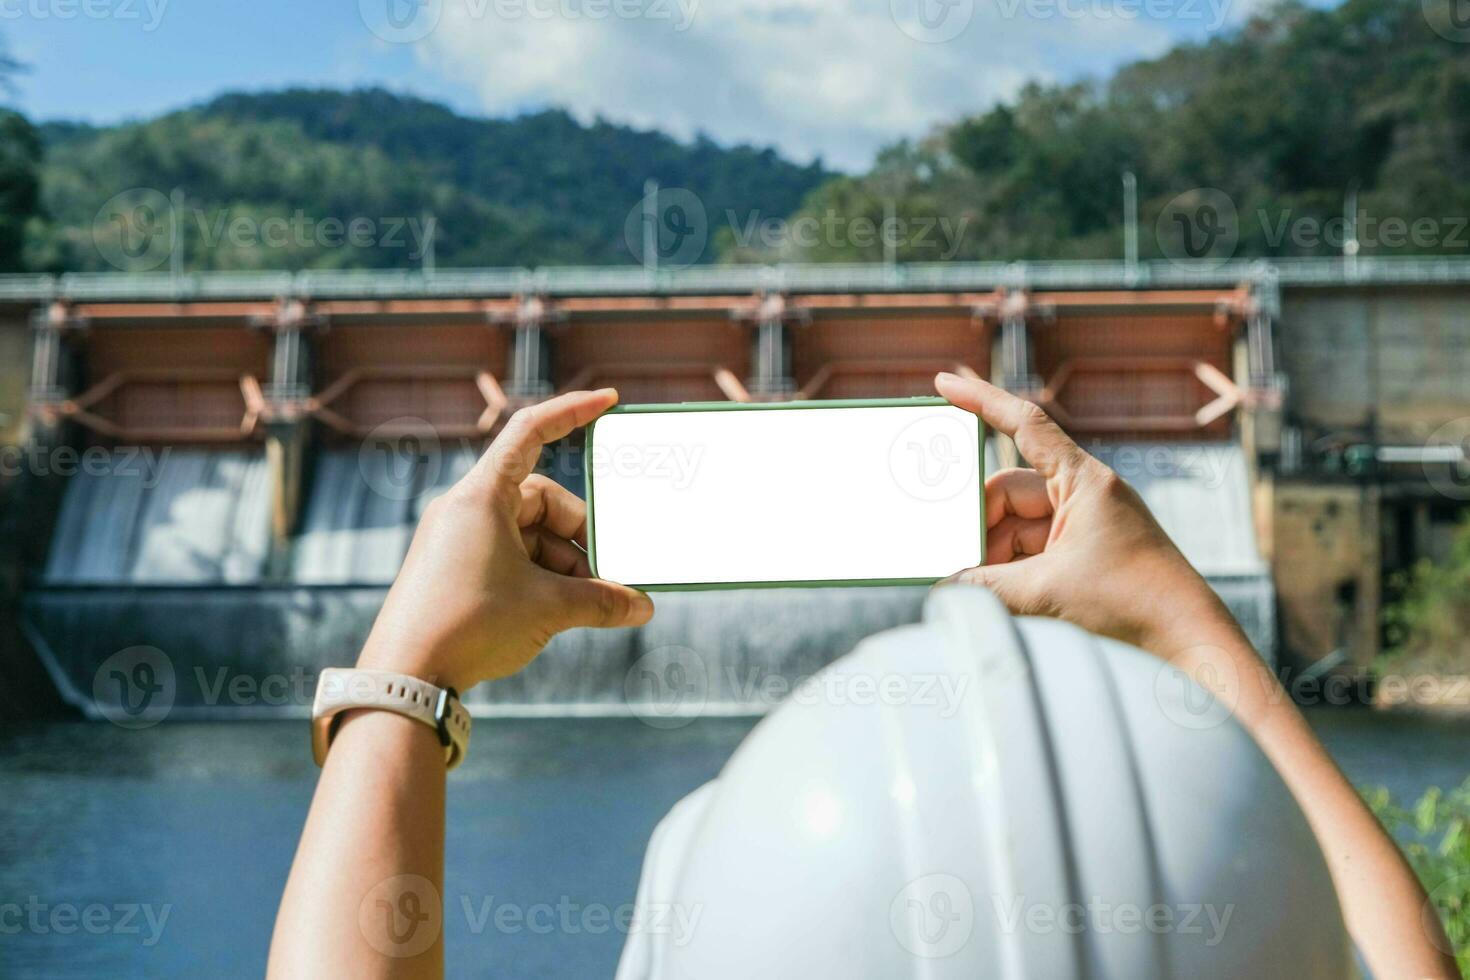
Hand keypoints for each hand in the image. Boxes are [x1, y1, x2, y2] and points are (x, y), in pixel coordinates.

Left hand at [357, 388, 653, 690]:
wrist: (405, 678)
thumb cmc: (468, 626)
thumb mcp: (547, 609)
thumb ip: (601, 601)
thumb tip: (642, 608)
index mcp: (482, 496)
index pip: (530, 432)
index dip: (571, 411)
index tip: (608, 401)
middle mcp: (467, 509)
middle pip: (542, 501)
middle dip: (582, 538)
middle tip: (613, 575)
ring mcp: (458, 540)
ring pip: (530, 535)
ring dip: (565, 566)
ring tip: (592, 604)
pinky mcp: (455, 570)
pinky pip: (511, 557)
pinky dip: (541, 578)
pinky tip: (563, 611)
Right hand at [934, 372, 1244, 659]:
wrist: (1188, 644)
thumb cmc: (1132, 604)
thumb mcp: (1047, 591)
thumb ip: (987, 586)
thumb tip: (947, 588)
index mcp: (1083, 482)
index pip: (1025, 426)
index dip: (982, 401)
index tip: (945, 384)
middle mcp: (1085, 498)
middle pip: (1008, 493)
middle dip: (977, 523)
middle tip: (946, 551)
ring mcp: (1086, 530)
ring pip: (1016, 529)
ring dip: (992, 557)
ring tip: (971, 587)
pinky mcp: (1087, 561)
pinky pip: (1033, 555)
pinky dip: (1010, 573)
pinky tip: (995, 598)